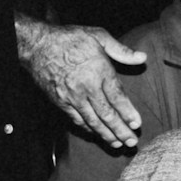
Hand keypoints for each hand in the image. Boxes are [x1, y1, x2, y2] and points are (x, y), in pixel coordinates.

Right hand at [17, 17, 146, 148]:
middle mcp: (86, 88)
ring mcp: (72, 97)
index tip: (137, 125)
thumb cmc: (70, 38)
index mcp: (99, 72)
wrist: (37, 45)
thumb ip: (121, 50)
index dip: (129, 114)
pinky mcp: (60, 102)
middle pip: (107, 115)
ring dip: (106, 135)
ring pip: (92, 121)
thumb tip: (143, 57)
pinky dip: (88, 129)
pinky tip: (96, 134)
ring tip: (118, 144)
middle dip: (121, 131)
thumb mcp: (99, 36)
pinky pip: (77, 120)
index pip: (118, 98)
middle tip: (132, 142)